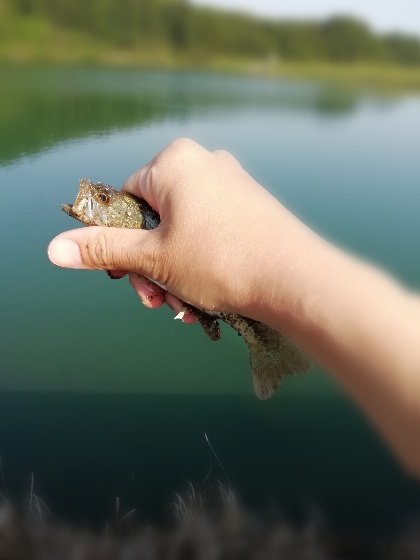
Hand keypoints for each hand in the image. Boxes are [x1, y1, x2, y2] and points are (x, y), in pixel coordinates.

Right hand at [48, 138, 309, 321]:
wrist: (297, 280)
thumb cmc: (222, 261)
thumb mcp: (153, 259)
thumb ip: (103, 250)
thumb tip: (54, 249)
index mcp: (175, 163)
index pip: (126, 199)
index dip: (118, 242)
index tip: (123, 275)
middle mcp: (205, 164)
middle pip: (155, 220)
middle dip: (150, 267)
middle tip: (155, 300)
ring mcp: (232, 185)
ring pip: (184, 234)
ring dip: (175, 275)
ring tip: (184, 308)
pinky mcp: (251, 208)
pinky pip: (211, 237)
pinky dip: (202, 268)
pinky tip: (206, 301)